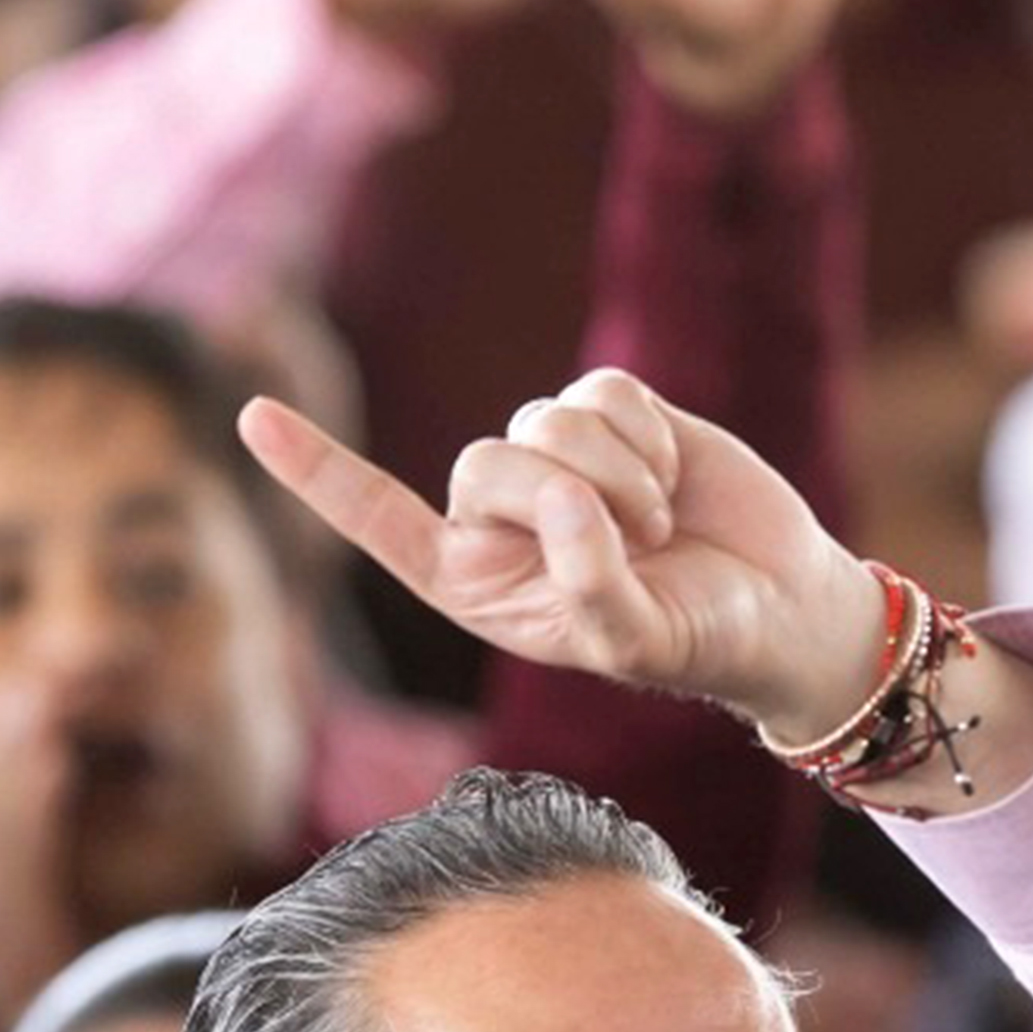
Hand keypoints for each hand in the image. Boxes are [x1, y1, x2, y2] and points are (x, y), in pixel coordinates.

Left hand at [243, 365, 885, 736]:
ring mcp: (555, 460)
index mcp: (478, 585)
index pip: (382, 524)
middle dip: (563, 494)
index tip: (252, 416)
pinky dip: (647, 433)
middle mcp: (503, 520)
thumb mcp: (638, 641)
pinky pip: (601, 389)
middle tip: (636, 539)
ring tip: (660, 521)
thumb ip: (591, 586)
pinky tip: (673, 475)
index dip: (320, 471)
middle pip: (485, 463)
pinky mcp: (611, 415)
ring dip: (617, 470)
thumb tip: (566, 505)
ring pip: (544, 420)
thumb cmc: (699, 641)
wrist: (780, 604)